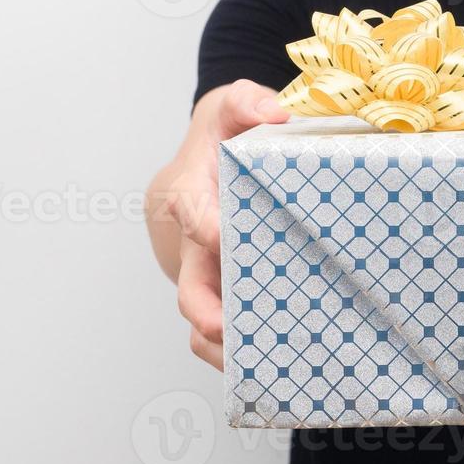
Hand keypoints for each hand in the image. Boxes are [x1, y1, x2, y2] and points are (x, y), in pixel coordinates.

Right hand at [148, 79, 288, 370]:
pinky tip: (274, 357)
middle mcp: (192, 238)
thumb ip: (247, 101)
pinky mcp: (217, 285)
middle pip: (189, 283)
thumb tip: (275, 112)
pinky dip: (236, 346)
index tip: (221, 238)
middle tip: (228, 328)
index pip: (190, 210)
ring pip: (202, 315)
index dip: (205, 228)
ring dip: (223, 343)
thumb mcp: (231, 104)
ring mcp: (202, 268)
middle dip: (205, 310)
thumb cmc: (221, 133)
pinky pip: (219, 323)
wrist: (207, 156)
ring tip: (258, 362)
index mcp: (190, 191)